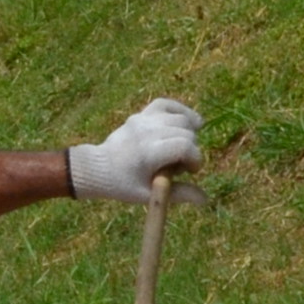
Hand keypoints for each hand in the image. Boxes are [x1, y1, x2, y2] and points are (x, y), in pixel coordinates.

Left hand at [67, 98, 204, 201]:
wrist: (98, 167)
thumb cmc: (123, 184)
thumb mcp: (149, 194)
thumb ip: (178, 194)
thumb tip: (205, 199)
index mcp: (148, 153)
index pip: (185, 146)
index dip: (195, 159)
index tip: (191, 171)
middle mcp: (147, 131)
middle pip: (186, 132)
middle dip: (191, 148)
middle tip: (180, 164)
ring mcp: (143, 119)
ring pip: (180, 118)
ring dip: (188, 132)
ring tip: (181, 147)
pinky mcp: (141, 114)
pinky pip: (166, 104)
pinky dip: (180, 111)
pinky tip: (188, 121)